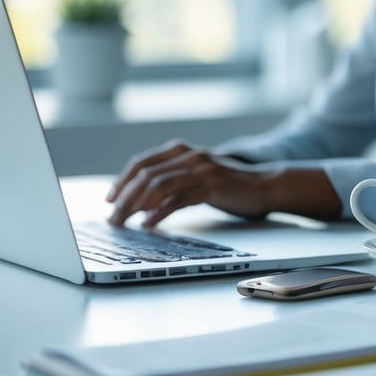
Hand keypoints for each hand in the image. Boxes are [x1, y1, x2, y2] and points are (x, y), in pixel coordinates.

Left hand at [105, 139, 275, 226]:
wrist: (266, 185)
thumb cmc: (230, 185)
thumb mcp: (198, 175)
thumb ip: (174, 179)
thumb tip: (141, 200)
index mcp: (183, 150)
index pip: (142, 162)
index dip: (122, 181)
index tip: (109, 199)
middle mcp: (190, 156)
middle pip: (146, 175)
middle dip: (124, 197)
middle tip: (112, 217)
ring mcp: (202, 169)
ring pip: (159, 186)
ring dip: (136, 206)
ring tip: (125, 222)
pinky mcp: (212, 186)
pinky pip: (179, 199)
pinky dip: (160, 213)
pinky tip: (149, 224)